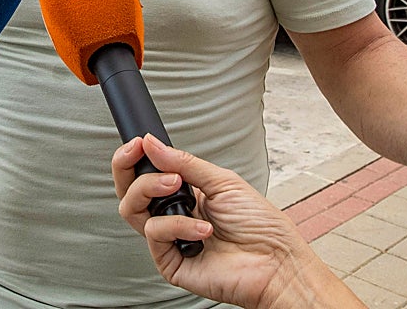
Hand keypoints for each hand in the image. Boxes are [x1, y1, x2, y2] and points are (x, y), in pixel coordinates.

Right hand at [113, 135, 362, 308]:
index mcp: (184, 194)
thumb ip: (183, 162)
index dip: (133, 158)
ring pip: (132, 211)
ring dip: (153, 190)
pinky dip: (177, 226)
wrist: (277, 261)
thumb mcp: (222, 181)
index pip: (144, 175)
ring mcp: (171, 240)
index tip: (138, 143)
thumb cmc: (260, 225)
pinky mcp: (171, 262)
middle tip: (142, 153)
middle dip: (129, 168)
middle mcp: (173, 216)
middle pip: (129, 192)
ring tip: (179, 187)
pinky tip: (202, 228)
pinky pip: (154, 235)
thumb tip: (152, 144)